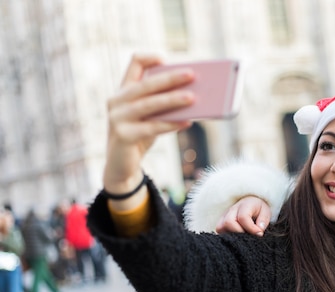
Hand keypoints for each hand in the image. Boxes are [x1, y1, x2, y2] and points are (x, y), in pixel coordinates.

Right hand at [103, 54, 194, 206]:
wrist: (122, 166)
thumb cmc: (141, 136)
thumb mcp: (150, 117)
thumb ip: (164, 106)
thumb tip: (194, 98)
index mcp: (124, 91)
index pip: (134, 64)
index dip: (150, 58)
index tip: (167, 60)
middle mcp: (117, 101)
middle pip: (145, 84)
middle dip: (170, 78)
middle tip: (192, 75)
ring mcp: (117, 118)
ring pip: (148, 105)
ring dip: (172, 100)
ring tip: (193, 98)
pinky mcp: (122, 136)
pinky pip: (150, 127)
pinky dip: (170, 124)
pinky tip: (187, 122)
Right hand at [215, 196, 271, 235]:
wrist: (251, 203)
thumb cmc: (258, 209)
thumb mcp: (266, 212)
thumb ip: (263, 221)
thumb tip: (259, 232)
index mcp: (245, 204)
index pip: (243, 217)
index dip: (251, 228)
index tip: (259, 234)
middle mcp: (232, 209)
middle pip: (229, 222)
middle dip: (239, 233)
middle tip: (249, 235)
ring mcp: (224, 215)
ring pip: (220, 227)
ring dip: (232, 234)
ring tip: (243, 235)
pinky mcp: (220, 221)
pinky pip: (219, 230)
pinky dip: (227, 235)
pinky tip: (237, 236)